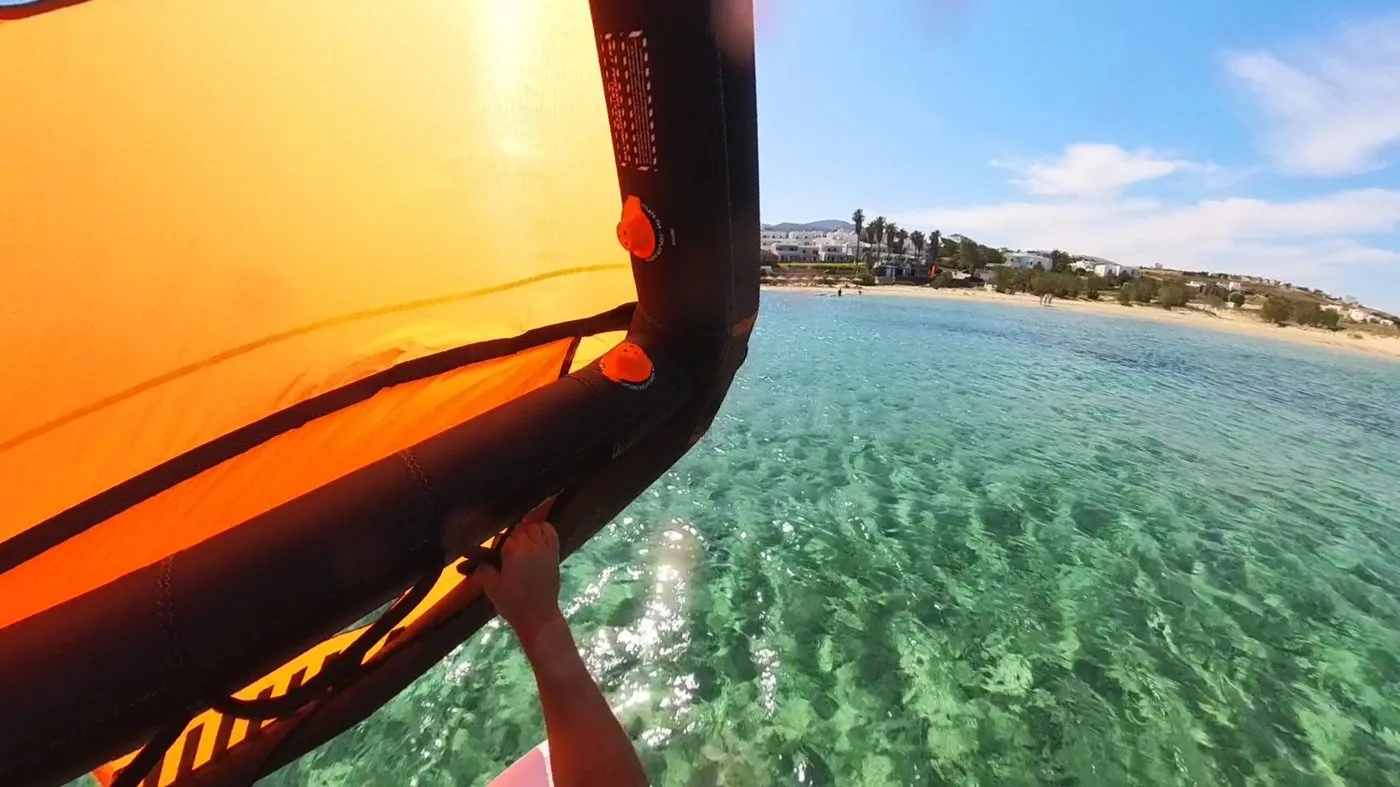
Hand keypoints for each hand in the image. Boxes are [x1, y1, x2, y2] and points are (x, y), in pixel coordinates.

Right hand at [475, 518, 563, 644]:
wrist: (538, 616)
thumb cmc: (513, 603)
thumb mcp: (491, 587)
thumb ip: (484, 569)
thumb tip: (483, 559)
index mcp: (513, 551)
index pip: (502, 537)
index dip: (498, 545)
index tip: (496, 556)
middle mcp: (530, 545)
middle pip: (519, 529)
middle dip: (512, 538)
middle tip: (508, 553)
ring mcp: (544, 548)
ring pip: (534, 527)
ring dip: (527, 532)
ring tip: (522, 545)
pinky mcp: (554, 554)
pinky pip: (551, 533)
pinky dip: (544, 530)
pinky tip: (537, 537)